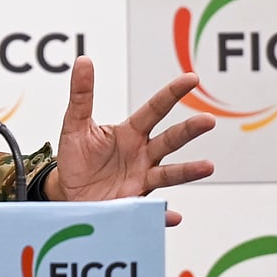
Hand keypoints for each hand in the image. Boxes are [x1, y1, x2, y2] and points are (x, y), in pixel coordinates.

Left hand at [44, 55, 214, 225]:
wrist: (68, 191)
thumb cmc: (76, 156)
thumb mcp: (74, 124)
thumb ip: (81, 94)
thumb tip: (84, 60)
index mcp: (130, 132)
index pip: (155, 109)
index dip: (172, 94)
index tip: (192, 78)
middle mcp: (143, 154)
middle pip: (169, 140)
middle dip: (188, 130)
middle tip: (207, 120)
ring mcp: (142, 179)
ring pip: (169, 174)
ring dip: (188, 170)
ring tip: (208, 166)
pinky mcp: (134, 203)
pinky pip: (151, 210)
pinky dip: (163, 214)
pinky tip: (173, 215)